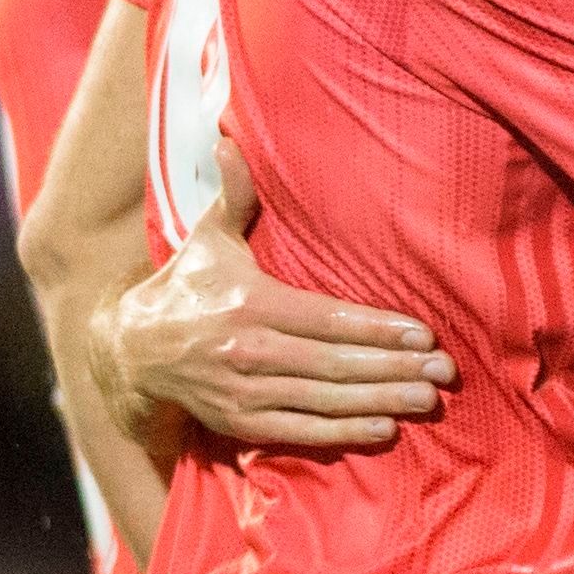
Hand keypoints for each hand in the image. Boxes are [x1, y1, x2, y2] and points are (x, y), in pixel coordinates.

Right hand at [96, 138, 451, 454]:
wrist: (130, 351)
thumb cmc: (187, 285)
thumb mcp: (208, 237)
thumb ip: (234, 194)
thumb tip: (230, 140)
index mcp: (249, 303)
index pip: (325, 319)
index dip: (375, 329)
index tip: (422, 335)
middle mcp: (246, 350)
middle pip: (332, 364)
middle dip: (392, 370)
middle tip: (443, 374)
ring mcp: (241, 391)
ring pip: (321, 400)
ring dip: (378, 402)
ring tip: (426, 400)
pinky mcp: (237, 422)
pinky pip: (296, 431)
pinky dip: (340, 434)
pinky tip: (383, 430)